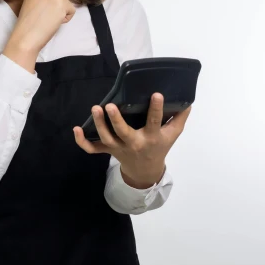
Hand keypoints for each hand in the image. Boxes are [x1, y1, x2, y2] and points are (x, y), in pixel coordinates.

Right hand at [4, 0, 74, 56]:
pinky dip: (66, 18)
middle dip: (57, 3)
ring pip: (67, 1)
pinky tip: (54, 22)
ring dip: (61, 11)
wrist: (26, 36)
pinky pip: (72, 10)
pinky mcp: (62, 4)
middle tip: (46, 14)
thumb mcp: (30, 1)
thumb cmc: (27, 23)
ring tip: (48, 19)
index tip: (45, 5)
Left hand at [72, 93, 191, 188]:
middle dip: (116, 120)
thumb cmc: (159, 147)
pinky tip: (76, 128)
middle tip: (110, 105)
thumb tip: (188, 101)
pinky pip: (92, 149)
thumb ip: (179, 118)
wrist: (145, 171)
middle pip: (123, 132)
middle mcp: (134, 143)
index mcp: (151, 138)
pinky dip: (82, 141)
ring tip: (96, 108)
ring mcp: (118, 147)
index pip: (155, 122)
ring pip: (106, 138)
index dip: (156, 109)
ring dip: (99, 124)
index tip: (156, 94)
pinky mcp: (107, 149)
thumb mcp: (172, 135)